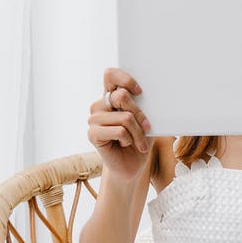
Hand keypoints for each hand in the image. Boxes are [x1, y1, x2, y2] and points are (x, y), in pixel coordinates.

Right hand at [88, 67, 152, 181]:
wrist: (131, 167)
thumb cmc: (139, 141)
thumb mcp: (145, 120)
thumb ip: (142, 106)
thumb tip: (149, 96)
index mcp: (111, 97)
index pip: (110, 75)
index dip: (125, 79)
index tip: (140, 91)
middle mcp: (100, 105)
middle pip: (121, 96)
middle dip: (140, 113)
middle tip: (147, 127)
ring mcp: (94, 119)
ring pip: (124, 117)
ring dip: (138, 132)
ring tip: (139, 142)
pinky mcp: (92, 134)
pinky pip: (119, 130)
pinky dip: (129, 139)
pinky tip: (126, 144)